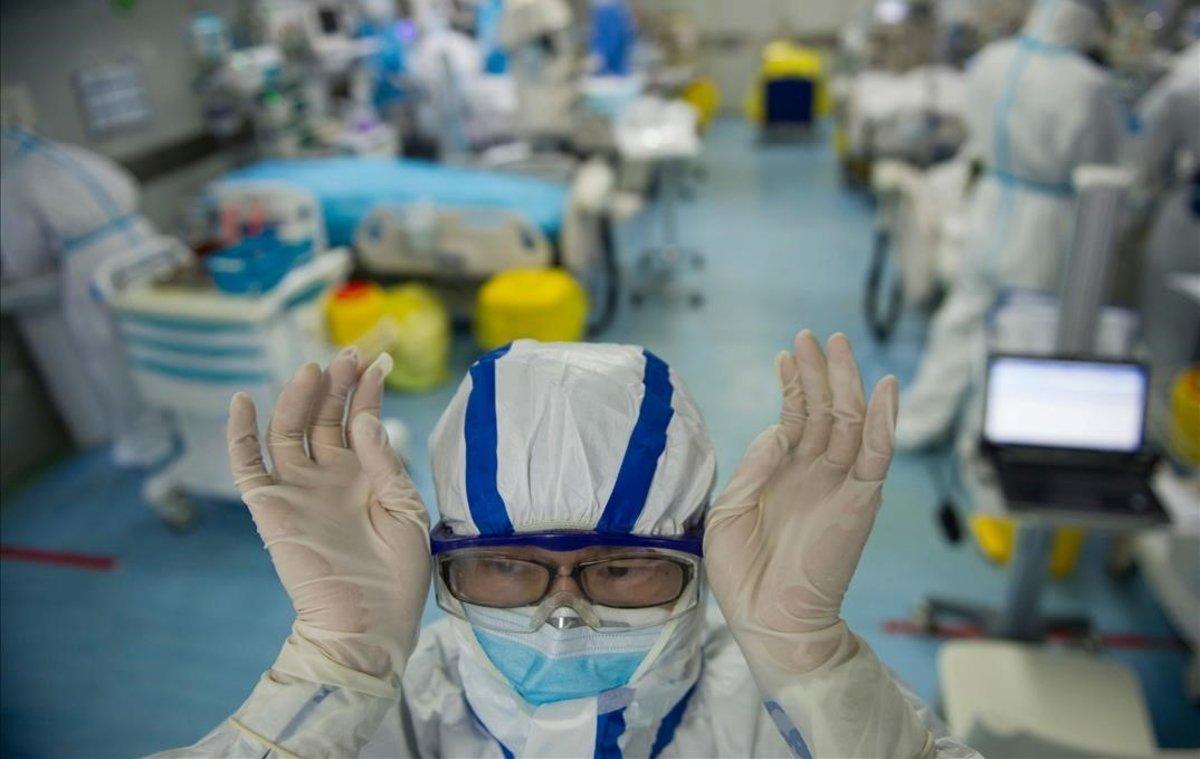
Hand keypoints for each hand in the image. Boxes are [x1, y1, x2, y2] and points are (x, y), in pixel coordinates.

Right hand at [227, 348, 430, 678]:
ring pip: (290, 431)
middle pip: (324, 418)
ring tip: (314, 370)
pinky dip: (240, 433)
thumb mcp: (407, 509)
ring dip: (298, 398)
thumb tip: (363, 418)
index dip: (367, 392)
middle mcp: (330, 477)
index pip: (361, 421)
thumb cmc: (398, 574)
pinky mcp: (270, 507)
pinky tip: (244, 401)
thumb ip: (384, 461)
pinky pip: (247, 465)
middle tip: (347, 354)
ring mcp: (299, 489)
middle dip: (336, 385)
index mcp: (366, 477)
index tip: (378, 362)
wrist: (369, 622)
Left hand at [704, 331, 897, 673]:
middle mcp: (814, 475)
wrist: (769, 620)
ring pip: (850, 423)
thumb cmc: (743, 574)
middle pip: (825, 411)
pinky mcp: (859, 502)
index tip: (787, 354)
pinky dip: (883, 422)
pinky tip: (883, 389)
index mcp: (784, 475)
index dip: (793, 386)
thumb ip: (755, 465)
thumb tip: (778, 429)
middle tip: (813, 336)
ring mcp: (838, 486)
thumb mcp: (730, 510)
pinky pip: (877, 456)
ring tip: (836, 345)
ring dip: (844, 383)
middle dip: (820, 372)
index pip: (796, 419)